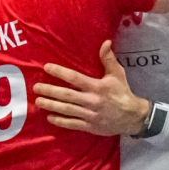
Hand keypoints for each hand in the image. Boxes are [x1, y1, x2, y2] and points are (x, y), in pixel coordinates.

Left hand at [34, 41, 150, 136]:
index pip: (75, 78)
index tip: (47, 67)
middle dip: (50, 91)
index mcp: (97, 87)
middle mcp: (92, 101)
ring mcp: (90, 115)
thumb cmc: (122, 93)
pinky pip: (73, 124)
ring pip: (67, 110)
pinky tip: (50, 117)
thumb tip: (105, 42)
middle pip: (67, 95)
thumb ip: (109, 59)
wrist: (132, 117)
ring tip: (38, 101)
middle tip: (36, 87)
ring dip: (52, 105)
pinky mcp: (90, 126)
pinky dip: (61, 121)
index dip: (60, 72)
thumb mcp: (117, 74)